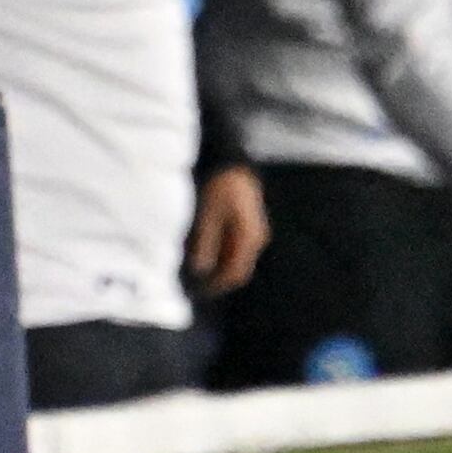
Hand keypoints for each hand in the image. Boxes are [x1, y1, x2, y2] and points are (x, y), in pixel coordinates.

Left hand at [187, 164, 268, 298]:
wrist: (231, 162)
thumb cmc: (219, 186)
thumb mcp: (208, 214)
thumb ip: (205, 242)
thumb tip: (201, 269)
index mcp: (249, 237)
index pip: (236, 272)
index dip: (218, 284)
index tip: (199, 290)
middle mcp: (256, 237)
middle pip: (238, 267)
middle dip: (218, 276)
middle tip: (195, 282)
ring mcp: (253, 230)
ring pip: (236, 257)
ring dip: (219, 264)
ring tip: (196, 265)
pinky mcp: (247, 224)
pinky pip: (235, 246)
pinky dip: (221, 252)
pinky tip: (204, 249)